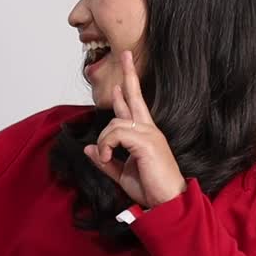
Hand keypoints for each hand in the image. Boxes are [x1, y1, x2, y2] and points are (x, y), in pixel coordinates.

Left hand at [84, 50, 187, 207]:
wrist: (167, 202)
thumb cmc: (151, 189)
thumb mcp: (121, 174)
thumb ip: (105, 161)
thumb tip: (88, 150)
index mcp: (145, 134)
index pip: (135, 106)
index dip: (126, 90)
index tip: (119, 79)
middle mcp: (149, 129)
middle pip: (135, 95)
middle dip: (128, 75)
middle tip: (125, 53)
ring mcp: (149, 133)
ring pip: (114, 123)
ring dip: (103, 140)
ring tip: (104, 157)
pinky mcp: (146, 142)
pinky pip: (116, 134)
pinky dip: (106, 146)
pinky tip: (106, 157)